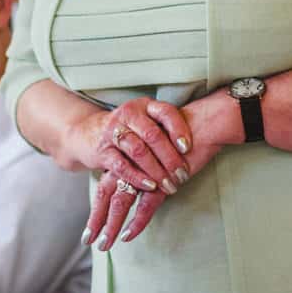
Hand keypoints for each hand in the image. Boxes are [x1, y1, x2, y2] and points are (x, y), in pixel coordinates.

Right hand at [63, 97, 192, 198]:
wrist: (89, 133)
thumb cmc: (129, 130)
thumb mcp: (147, 122)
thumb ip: (167, 130)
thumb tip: (203, 142)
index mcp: (145, 106)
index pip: (166, 113)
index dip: (179, 129)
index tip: (189, 148)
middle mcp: (129, 114)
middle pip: (153, 135)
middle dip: (170, 158)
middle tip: (183, 175)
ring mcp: (114, 131)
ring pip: (138, 151)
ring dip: (156, 170)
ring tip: (170, 185)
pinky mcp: (103, 151)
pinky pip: (121, 165)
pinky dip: (138, 177)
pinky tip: (150, 186)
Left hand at [83, 91, 232, 249]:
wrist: (204, 123)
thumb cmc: (183, 137)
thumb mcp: (159, 151)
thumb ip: (147, 166)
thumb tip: (140, 186)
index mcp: (128, 154)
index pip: (105, 183)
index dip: (98, 206)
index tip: (90, 228)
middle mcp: (131, 163)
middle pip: (106, 192)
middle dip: (97, 219)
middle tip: (88, 240)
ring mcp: (145, 172)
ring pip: (121, 202)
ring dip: (111, 225)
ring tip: (104, 245)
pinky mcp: (161, 179)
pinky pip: (145, 205)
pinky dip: (136, 222)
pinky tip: (128, 235)